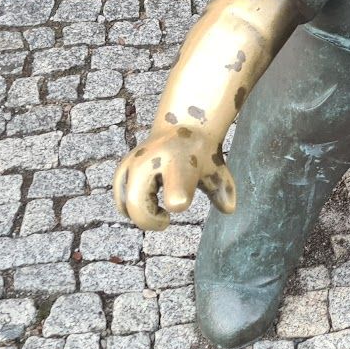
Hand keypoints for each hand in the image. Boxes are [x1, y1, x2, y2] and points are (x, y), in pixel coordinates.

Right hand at [113, 129, 236, 231]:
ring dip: (141, 215)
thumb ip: (223, 191)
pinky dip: (130, 208)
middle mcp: (151, 161)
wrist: (182, 127)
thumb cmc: (201, 155)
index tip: (179, 206)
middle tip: (166, 220)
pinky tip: (148, 204)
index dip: (177, 201)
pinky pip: (120, 200)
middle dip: (151, 221)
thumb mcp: (216, 170)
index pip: (174, 189)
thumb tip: (229, 209)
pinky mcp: (122, 168)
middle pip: (137, 205)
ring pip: (125, 205)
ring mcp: (133, 163)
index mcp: (179, 162)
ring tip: (158, 209)